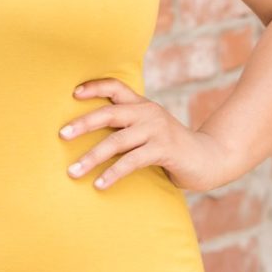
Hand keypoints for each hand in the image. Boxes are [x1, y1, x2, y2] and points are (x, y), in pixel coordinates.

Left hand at [58, 76, 232, 193]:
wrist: (209, 158)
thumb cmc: (171, 148)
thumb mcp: (149, 130)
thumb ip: (127, 128)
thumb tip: (90, 134)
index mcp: (142, 105)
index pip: (116, 86)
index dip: (94, 86)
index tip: (73, 93)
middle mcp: (148, 113)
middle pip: (109, 112)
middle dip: (83, 123)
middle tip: (62, 135)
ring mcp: (156, 130)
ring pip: (116, 141)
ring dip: (91, 157)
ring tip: (73, 171)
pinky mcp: (164, 149)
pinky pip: (131, 161)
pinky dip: (113, 173)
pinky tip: (99, 184)